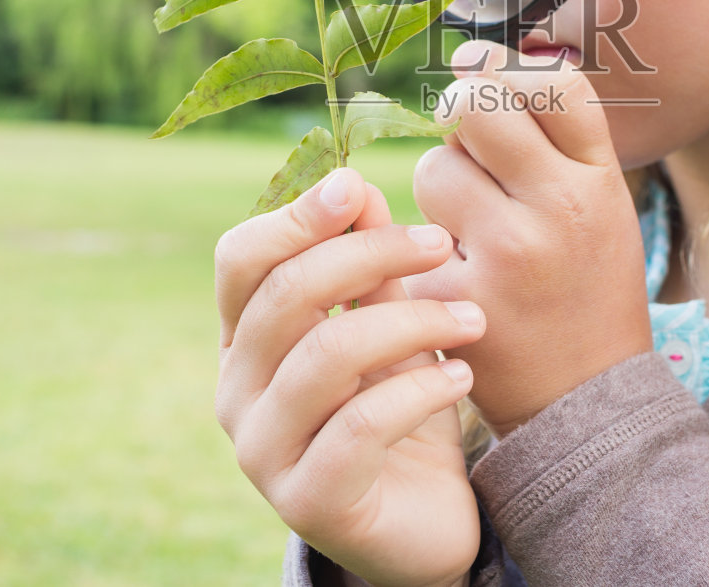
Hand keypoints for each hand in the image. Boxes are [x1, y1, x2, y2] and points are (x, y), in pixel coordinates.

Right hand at [215, 166, 484, 586]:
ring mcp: (263, 452)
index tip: (357, 186)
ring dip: (412, 320)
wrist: (427, 522)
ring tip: (473, 316)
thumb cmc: (401, 410)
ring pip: (327, 354)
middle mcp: (235, 393)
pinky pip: (360, 425)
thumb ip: (370, 268)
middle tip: (440, 242)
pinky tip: (462, 376)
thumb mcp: (389, 325)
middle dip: (370, 254)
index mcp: (242, 340)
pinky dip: (420, 389)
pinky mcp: (308, 502)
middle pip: (286, 295)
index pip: (240, 261)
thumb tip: (355, 186)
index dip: (295, 217)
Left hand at [407, 40, 652, 435]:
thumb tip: (476, 57)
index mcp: (599, 183)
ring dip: (440, 189)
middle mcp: (559, 211)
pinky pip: (410, 237)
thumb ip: (553, 134)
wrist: (587, 404)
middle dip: (460, 119)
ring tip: (472, 229)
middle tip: (467, 147)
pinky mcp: (455, 302)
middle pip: (478, 109)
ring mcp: (507, 257)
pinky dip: (419, 252)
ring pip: (435, 169)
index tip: (485, 78)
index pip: (551, 84)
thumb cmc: (586, 286)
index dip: (507, 70)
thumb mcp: (599, 205)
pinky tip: (450, 278)